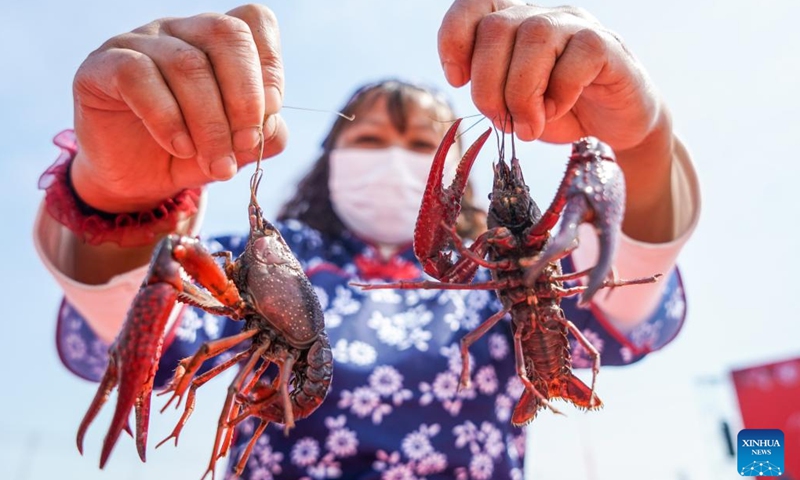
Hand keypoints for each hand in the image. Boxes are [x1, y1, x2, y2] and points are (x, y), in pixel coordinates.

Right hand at [70, 4, 287, 212]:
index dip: (270, 63)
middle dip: (244, 97)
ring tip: (218, 164)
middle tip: (246, 144)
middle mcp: (180, 31)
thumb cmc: (191, 153)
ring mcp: (138, 42)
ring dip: (210, 123)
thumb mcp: (237, 148)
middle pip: (225, 34)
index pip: (253, 21)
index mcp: (217, 42)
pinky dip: (167, 119)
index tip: (272, 110)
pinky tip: (180, 148)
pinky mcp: (102, 66)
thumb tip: (271, 125)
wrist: (133, 179)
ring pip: (187, 64)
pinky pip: (139, 78)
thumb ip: (264, 133)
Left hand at [438, 0, 663, 150]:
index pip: (473, 4)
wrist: (614, 125)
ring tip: (528, 125)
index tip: (458, 80)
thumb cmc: (558, 111)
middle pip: (496, 28)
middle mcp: (541, 15)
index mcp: (512, 23)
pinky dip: (559, 94)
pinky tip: (559, 111)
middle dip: (488, 86)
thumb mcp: (511, 102)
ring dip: (521, 94)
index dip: (454, 39)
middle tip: (502, 121)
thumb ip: (489, 88)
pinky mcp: (607, 46)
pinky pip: (575, 59)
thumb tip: (469, 85)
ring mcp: (575, 26)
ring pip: (534, 38)